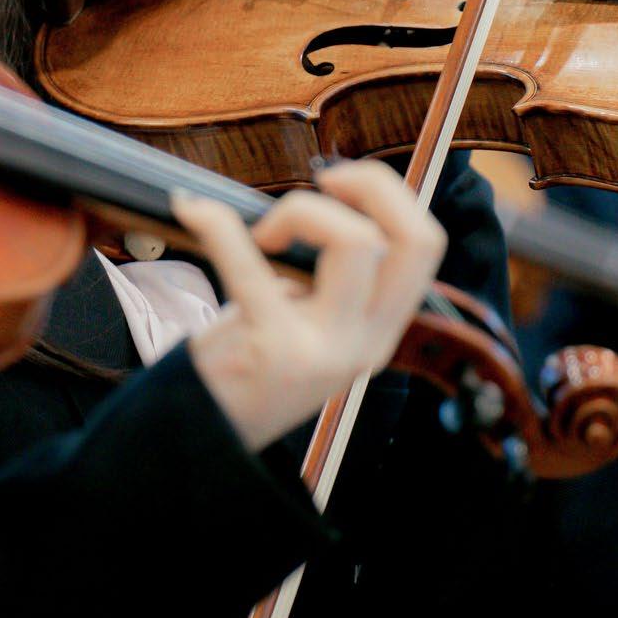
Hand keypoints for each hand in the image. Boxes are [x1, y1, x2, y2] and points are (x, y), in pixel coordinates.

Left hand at [176, 158, 446, 450]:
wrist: (206, 433)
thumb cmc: (255, 359)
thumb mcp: (316, 322)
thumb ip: (334, 274)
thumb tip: (328, 196)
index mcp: (381, 329)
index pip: (425, 246)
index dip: (391, 197)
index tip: (341, 185)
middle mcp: (366, 342)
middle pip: (412, 241)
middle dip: (370, 186)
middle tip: (320, 184)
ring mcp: (324, 348)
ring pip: (356, 243)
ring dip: (304, 210)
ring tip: (262, 233)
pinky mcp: (271, 348)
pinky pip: (249, 265)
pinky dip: (217, 225)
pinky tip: (193, 213)